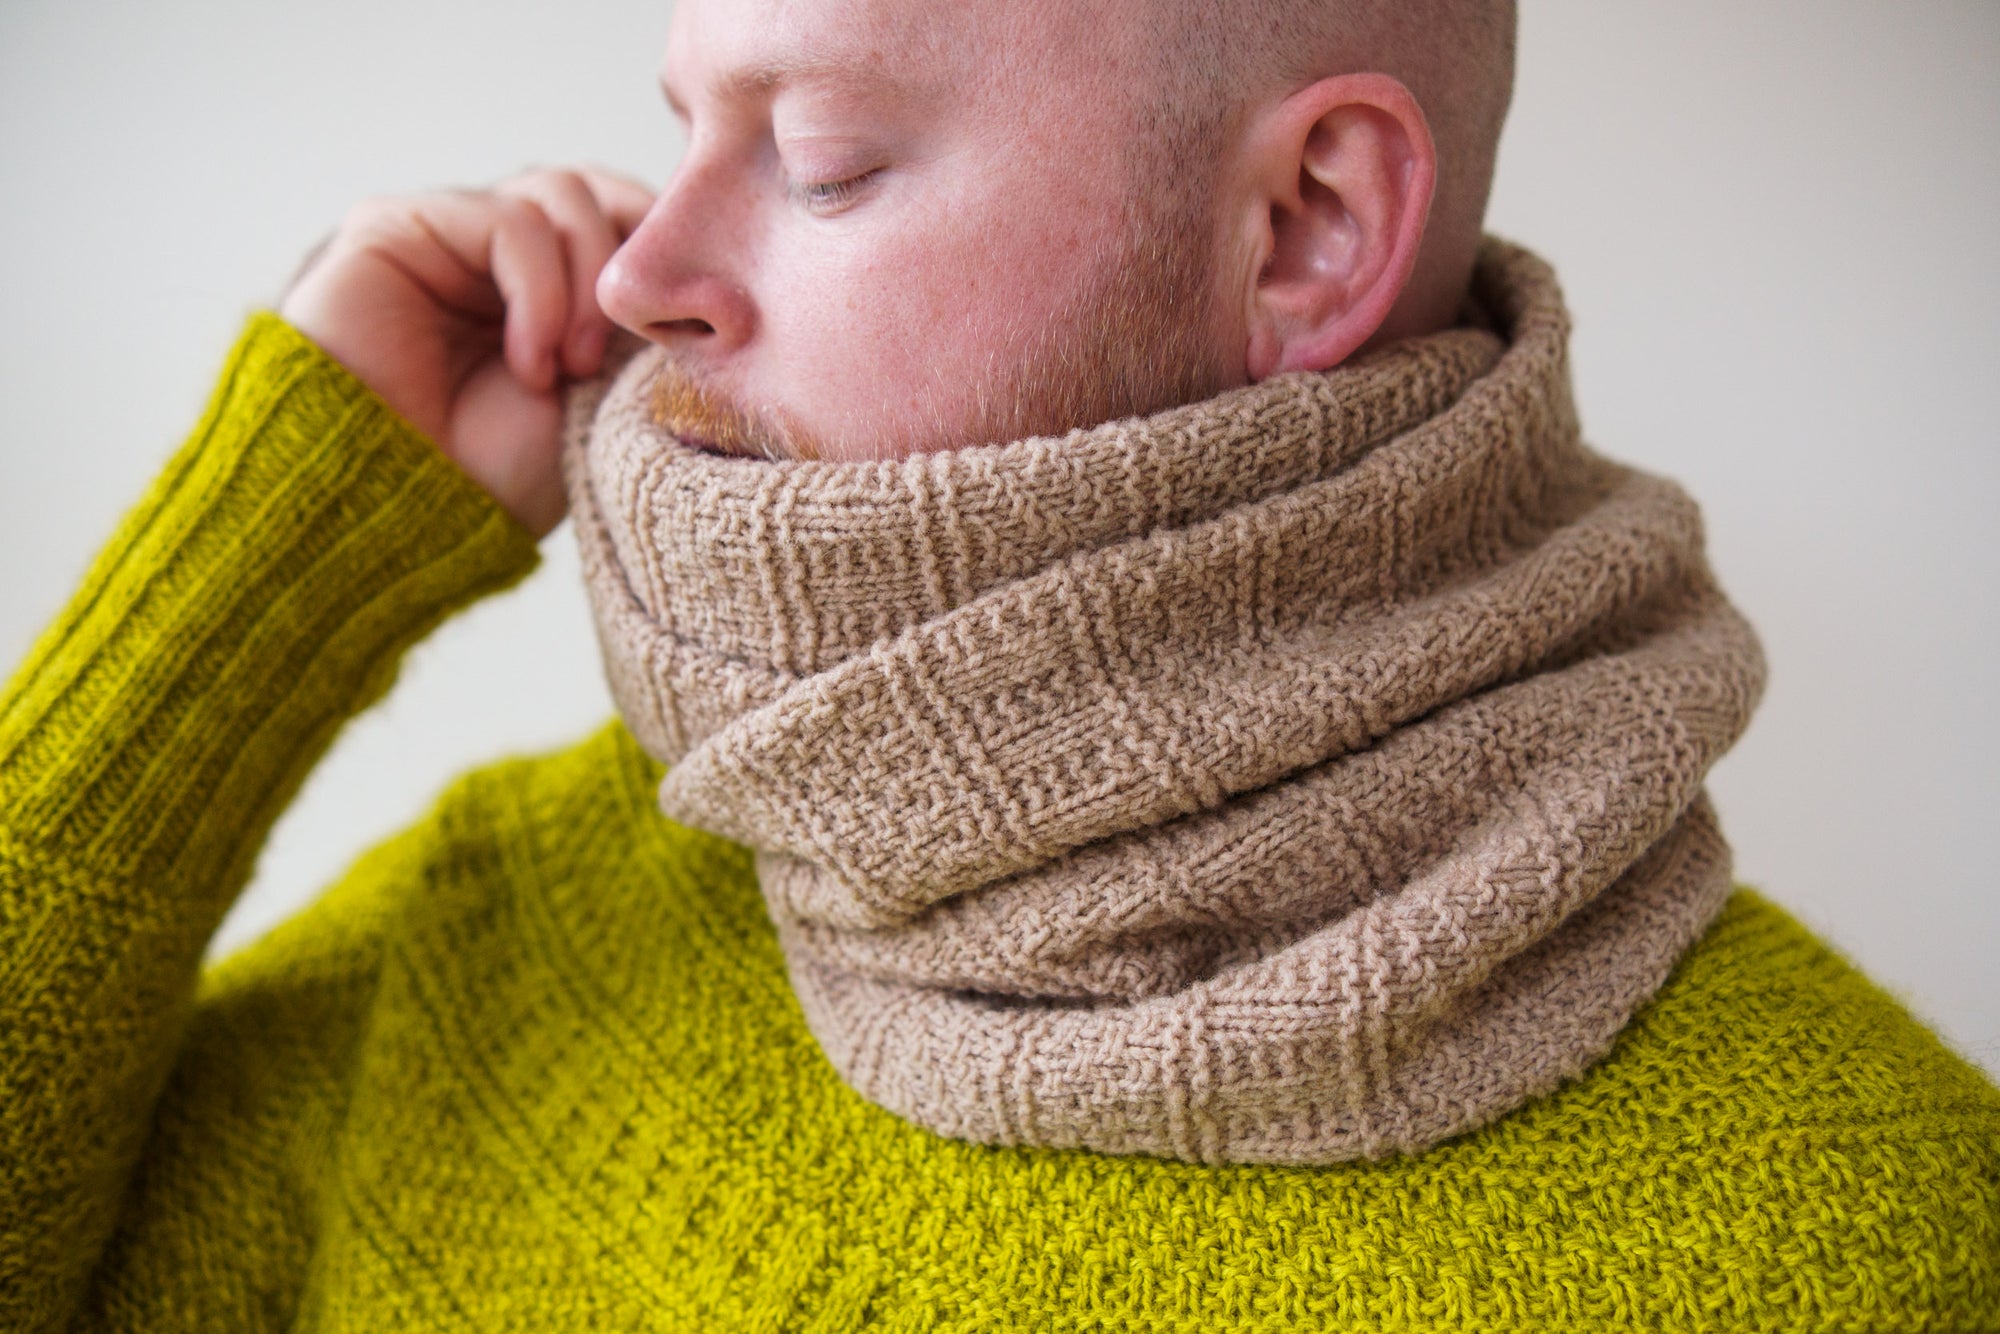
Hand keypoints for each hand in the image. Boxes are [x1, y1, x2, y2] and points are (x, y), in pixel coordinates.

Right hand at [280, 168, 653, 537]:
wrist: (400, 513)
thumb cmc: (495, 476)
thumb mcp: (599, 398)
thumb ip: (635, 324)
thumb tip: (692, 269)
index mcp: (542, 287)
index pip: (620, 215)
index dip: (662, 251)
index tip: (689, 318)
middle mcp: (494, 253)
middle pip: (597, 188)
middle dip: (631, 262)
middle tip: (629, 346)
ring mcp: (447, 235)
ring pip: (560, 192)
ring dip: (585, 285)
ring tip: (573, 368)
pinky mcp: (396, 226)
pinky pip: (510, 220)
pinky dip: (540, 292)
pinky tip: (530, 363)